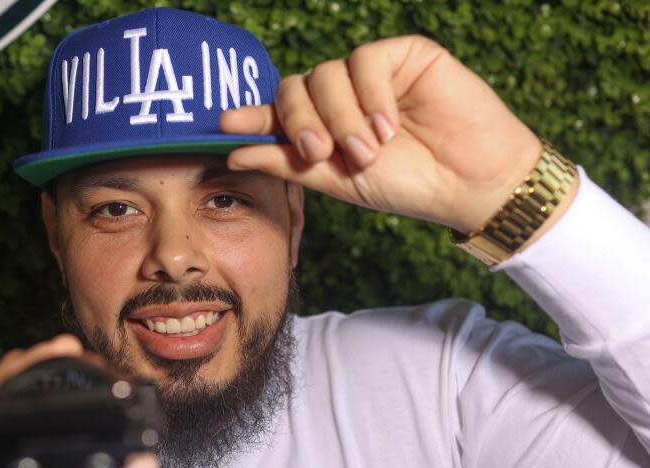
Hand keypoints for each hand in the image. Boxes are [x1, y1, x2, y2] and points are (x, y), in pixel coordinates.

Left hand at [221, 35, 543, 232]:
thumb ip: (288, 163)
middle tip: (321, 153)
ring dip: (342, 117)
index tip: (224, 125)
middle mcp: (342, 97)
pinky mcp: (403, 55)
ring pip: (326, 74)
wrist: (469, 181)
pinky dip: (372, 97)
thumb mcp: (338, 180)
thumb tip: (234, 152)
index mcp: (324, 126)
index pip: (279, 113)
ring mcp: (371, 75)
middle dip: (300, 121)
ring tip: (370, 151)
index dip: (251, 117)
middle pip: (295, 88)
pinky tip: (390, 126)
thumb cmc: (407, 184)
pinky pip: (366, 61)